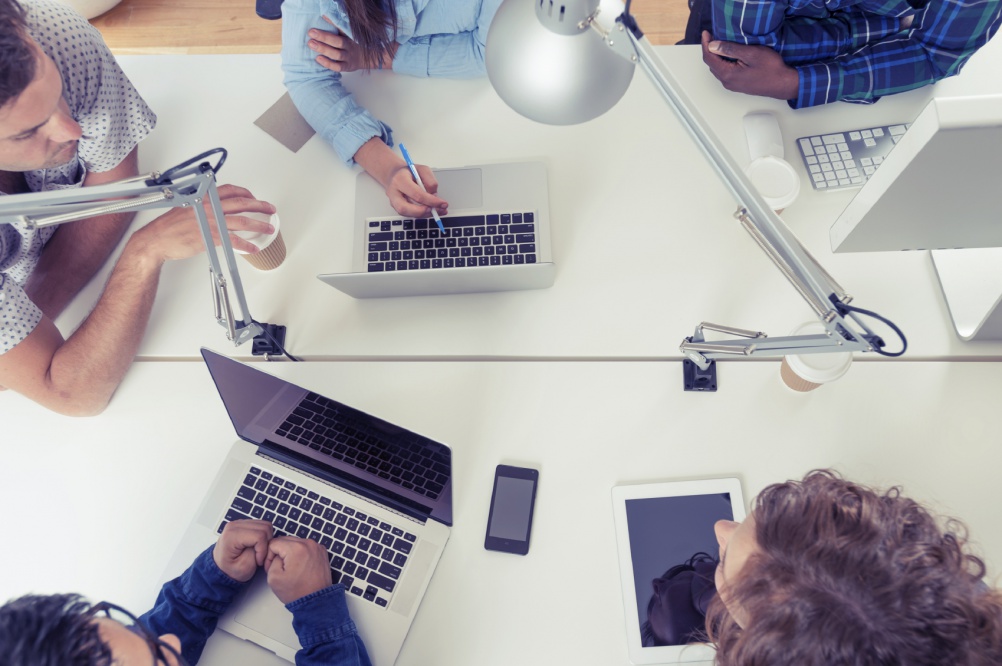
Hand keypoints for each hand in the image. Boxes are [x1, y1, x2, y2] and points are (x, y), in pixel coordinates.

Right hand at [129, 184, 275, 263]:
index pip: (231, 190)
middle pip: (242, 203)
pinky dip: (246, 245)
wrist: (157, 239)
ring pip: (243, 221)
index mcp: (204, 197)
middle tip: (270, 210)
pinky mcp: (211, 237)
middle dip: (260, 206)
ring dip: (259, 225)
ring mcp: (212, 222)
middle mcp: (209, 207)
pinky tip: (253, 247)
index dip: (247, 194)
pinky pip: (234, 241)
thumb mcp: (186, 207)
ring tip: (268, 229)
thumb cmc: (169, 226)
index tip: (255, 198)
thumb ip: (202, 205)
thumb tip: (215, 208)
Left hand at [213, 519, 272, 581]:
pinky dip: (263, 537)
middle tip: (260, 556)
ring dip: (266, 540)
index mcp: (232, 535)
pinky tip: (256, 546)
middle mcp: (235, 525)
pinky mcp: (244, 524)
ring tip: (259, 551)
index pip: (260, 535)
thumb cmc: (230, 569)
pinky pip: (261, 526)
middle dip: (266, 543)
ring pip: (265, 525)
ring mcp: (239, 523)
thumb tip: (265, 543)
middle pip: (265, 528)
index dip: (263, 549)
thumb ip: (256, 553)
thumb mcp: (244, 567)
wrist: (221, 567)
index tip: (258, 560)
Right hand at [265, 536, 332, 603]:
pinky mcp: (322, 552)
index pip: (274, 543)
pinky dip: (300, 554)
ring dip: (290, 553)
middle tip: (279, 568)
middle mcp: (309, 543)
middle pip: (285, 540)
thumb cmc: (296, 592)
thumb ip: (271, 560)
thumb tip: (277, 555)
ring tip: (290, 568)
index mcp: (296, 548)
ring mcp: (317, 547)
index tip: (270, 567)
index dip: (269, 555)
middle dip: (279, 553)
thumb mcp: (273, 577)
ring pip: (296, 543)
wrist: (316, 600)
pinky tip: (300, 567)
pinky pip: (306, 547)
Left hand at [308, 16, 396, 72]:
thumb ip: (338, 25)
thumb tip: (324, 15)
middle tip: (311, 32)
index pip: (342, 29)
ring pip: (337, 54)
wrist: (369, 58)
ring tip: (311, 44)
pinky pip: (338, 67)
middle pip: (338, 42)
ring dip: (324, 49)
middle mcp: (351, 47)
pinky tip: (318, 58)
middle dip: (324, 37)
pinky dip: (328, 63)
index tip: (322, 16)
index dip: (333, 23)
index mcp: (352, 36)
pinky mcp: (348, 67)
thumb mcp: (349, 33)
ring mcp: (350, 58)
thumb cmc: (354, 43)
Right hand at [386, 163, 448, 217]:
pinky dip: (422, 214)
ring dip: (425, 214)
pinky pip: (410, 214)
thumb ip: (430, 181)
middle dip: (423, 212)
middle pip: (405, 208)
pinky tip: (431, 211)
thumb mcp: (422, 169)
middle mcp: (394, 193)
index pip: (416, 194)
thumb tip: (434, 195)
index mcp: (400, 180)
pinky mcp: (397, 208)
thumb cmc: (409, 172)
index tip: (443, 203)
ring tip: (438, 211)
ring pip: (407, 214)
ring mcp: (393, 202)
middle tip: (436, 210)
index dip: (431, 201)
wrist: (395, 174)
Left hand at [700, 31, 799, 100]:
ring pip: (718, 69)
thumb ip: (730, 49)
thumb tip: (713, 46)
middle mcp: (727, 82)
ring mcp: (732, 85)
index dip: (706, 44)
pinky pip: (725, 72)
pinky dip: (723, 62)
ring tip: (719, 44)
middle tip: (712, 36)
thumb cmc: (771, 69)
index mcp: (728, 74)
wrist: (783, 84)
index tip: (706, 33)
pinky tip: (729, 55)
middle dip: (710, 50)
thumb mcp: (751, 53)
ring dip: (716, 56)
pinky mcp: (738, 85)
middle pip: (711, 64)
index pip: (709, 58)